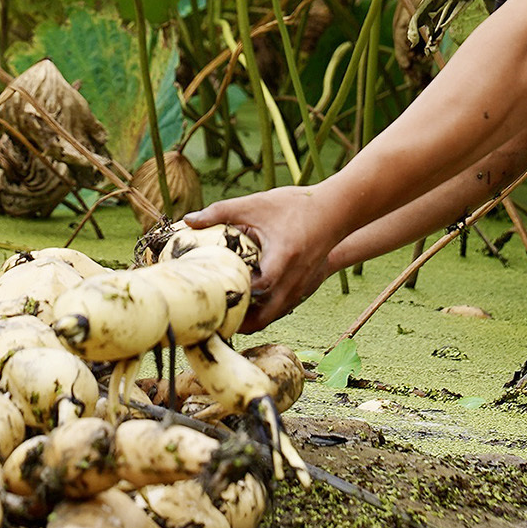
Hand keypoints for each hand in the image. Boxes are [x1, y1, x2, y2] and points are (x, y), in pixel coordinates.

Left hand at [187, 183, 348, 330]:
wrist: (337, 210)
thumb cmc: (298, 205)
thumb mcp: (257, 204)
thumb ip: (221, 212)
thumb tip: (188, 220)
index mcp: (283, 259)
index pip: (257, 290)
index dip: (235, 297)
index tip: (213, 299)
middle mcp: (295, 279)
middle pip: (265, 317)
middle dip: (240, 322)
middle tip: (216, 320)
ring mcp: (303, 287)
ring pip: (275, 316)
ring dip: (253, 319)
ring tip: (229, 315)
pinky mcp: (306, 288)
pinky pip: (283, 308)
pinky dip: (266, 310)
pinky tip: (250, 303)